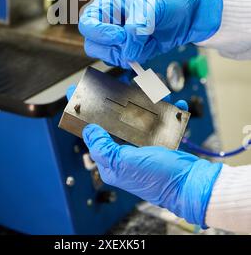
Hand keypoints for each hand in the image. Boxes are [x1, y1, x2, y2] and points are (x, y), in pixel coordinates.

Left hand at [66, 87, 219, 226]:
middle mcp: (125, 152)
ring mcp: (143, 146)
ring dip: (146, 102)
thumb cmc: (159, 178)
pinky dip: (169, 112)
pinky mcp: (161, 143)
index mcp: (112, 160)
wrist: (193, 186)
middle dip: (118, 100)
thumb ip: (103, 147)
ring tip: (153, 91)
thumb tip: (89, 130)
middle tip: (118, 83)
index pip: (93, 132)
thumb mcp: (124, 163)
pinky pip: (161, 121)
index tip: (76, 92)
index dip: (83, 111)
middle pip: (115, 119)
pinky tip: (176, 105)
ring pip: (139, 116)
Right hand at [78, 0, 222, 68]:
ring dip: (126, 55)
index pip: (88, 24)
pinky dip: (138, 59)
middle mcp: (110, 23)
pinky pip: (125, 62)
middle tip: (132, 43)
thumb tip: (128, 50)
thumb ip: (138, 27)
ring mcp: (120, 39)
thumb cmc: (169, 0)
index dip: (100, 33)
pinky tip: (151, 46)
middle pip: (93, 45)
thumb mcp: (152, 7)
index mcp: (108, 5)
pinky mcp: (131, 50)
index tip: (121, 35)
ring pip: (108, 56)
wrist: (189, 14)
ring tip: (145, 42)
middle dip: (113, 48)